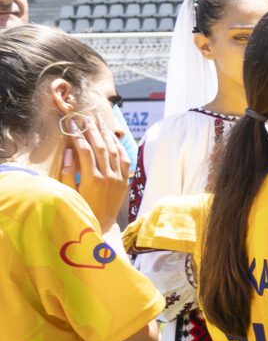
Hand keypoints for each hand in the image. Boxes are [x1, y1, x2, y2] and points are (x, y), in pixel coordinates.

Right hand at [58, 112, 131, 231]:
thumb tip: (69, 151)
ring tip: (99, 120)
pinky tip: (113, 136)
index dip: (78, 135)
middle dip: (93, 129)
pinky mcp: (125, 181)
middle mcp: (108, 176)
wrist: (103, 225)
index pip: (85, 150)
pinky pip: (124, 159)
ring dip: (107, 134)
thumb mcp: (70, 193)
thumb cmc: (82, 209)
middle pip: (101, 146)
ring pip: (114, 150)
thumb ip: (68, 173)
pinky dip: (119, 146)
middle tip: (86, 115)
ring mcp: (119, 178)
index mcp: (92, 179)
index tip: (71, 123)